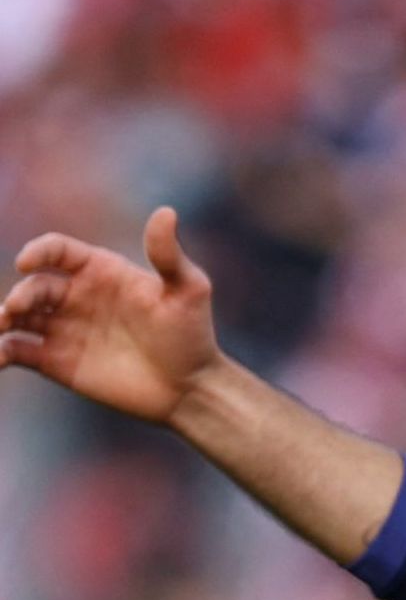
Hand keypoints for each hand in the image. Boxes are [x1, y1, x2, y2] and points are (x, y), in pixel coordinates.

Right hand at [4, 209, 228, 423]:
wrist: (191, 387)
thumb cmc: (192, 334)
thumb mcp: (188, 291)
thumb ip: (169, 256)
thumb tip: (166, 212)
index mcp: (99, 270)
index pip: (57, 250)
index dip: (38, 251)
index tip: (26, 262)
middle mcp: (75, 295)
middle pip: (34, 286)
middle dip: (20, 294)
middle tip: (15, 308)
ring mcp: (63, 328)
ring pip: (17, 315)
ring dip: (2, 318)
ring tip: (0, 326)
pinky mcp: (55, 361)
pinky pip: (15, 351)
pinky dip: (0, 352)